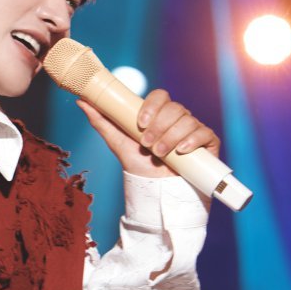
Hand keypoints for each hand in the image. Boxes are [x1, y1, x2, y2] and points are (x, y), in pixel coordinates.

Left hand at [75, 89, 219, 178]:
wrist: (158, 193)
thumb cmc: (140, 167)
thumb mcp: (118, 143)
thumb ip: (102, 122)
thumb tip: (81, 100)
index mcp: (159, 114)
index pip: (160, 96)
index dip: (152, 105)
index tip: (140, 122)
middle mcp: (177, 118)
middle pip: (174, 108)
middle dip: (159, 126)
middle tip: (147, 145)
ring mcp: (194, 129)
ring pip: (187, 120)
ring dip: (171, 137)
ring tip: (159, 155)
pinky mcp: (208, 143)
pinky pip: (204, 132)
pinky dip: (191, 141)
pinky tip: (181, 151)